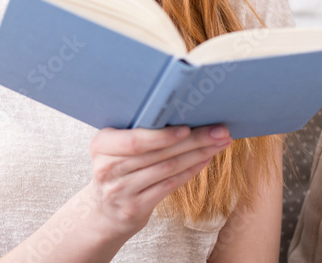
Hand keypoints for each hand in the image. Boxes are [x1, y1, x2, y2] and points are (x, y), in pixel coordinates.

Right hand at [87, 125, 230, 238]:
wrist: (104, 211)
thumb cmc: (118, 168)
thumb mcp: (115, 148)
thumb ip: (138, 132)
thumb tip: (184, 110)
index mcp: (102, 145)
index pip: (135, 140)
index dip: (163, 135)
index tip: (189, 127)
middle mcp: (108, 169)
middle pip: (159, 153)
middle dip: (194, 140)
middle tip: (220, 131)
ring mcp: (121, 191)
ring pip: (168, 168)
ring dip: (198, 154)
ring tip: (220, 143)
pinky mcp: (134, 208)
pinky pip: (169, 185)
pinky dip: (190, 170)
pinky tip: (205, 159)